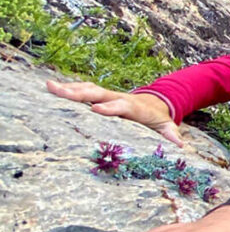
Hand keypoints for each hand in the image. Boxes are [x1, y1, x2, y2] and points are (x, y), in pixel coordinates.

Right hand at [46, 80, 185, 146]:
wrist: (156, 102)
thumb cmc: (158, 119)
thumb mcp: (167, 127)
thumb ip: (171, 135)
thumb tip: (179, 144)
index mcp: (134, 107)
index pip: (121, 106)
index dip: (109, 108)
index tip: (96, 110)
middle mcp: (118, 98)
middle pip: (98, 94)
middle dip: (79, 94)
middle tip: (60, 92)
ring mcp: (108, 95)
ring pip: (88, 90)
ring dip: (69, 89)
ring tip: (49, 87)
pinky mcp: (101, 96)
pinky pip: (84, 91)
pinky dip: (69, 89)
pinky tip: (52, 89)